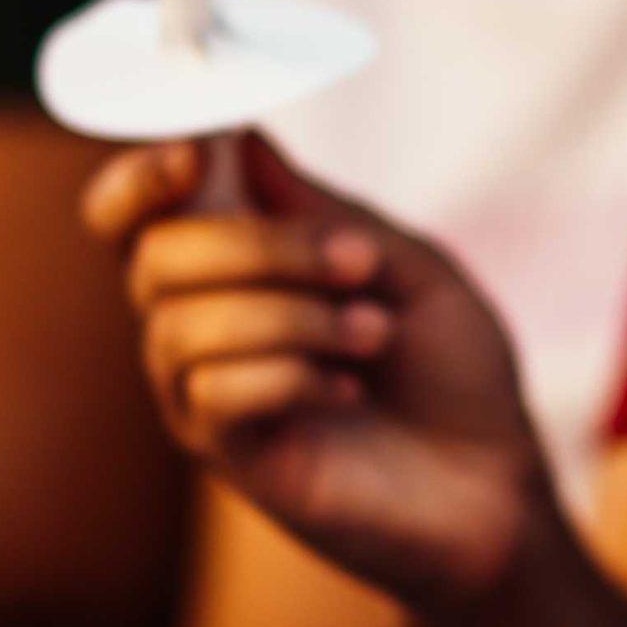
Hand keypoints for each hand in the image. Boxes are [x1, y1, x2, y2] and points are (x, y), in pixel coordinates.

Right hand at [82, 134, 550, 612]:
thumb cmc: (449, 374)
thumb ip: (316, 209)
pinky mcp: (227, 454)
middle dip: (258, 245)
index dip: (138, 176)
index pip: (132, 214)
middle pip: (153, 256)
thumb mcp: (400, 265)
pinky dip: (290, 374)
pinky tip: (347, 389)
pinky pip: (217, 393)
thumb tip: (235, 134)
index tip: (193, 150)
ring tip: (374, 333)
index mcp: (228, 268)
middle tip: (358, 264)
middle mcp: (196, 326)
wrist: (494, 491)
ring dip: (291, 315)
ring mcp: (202, 393)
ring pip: (183, 325)